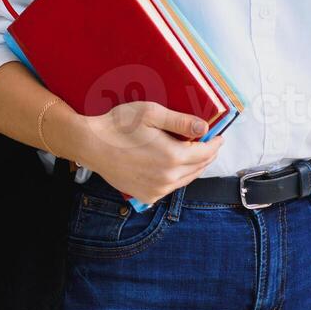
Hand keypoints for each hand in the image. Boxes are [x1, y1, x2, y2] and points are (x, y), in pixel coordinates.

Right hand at [72, 101, 222, 205]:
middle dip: (207, 155)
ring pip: (186, 180)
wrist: (91, 145)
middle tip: (210, 143)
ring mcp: (156, 190)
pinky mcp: (146, 196)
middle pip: (198, 168)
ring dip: (194, 167)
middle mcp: (167, 178)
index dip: (215, 143)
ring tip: (195, 153)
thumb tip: (204, 127)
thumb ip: (180, 121)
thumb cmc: (118, 125)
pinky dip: (177, 178)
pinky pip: (170, 188)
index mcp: (171, 157)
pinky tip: (173, 166)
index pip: (205, 153)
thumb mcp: (151, 113)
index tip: (219, 136)